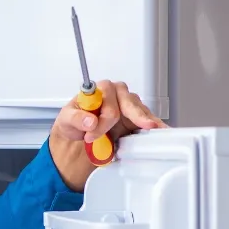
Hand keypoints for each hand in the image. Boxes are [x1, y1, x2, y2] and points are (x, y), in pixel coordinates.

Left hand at [49, 80, 167, 191]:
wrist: (79, 138)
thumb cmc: (74, 124)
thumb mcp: (66, 120)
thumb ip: (75, 118)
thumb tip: (90, 120)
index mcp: (103, 89)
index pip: (109, 98)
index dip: (102, 118)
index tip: (92, 132)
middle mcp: (120, 94)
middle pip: (127, 107)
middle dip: (112, 125)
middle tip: (95, 139)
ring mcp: (132, 107)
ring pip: (141, 115)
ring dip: (136, 128)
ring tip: (135, 137)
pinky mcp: (139, 120)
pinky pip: (150, 122)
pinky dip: (155, 128)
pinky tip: (162, 132)